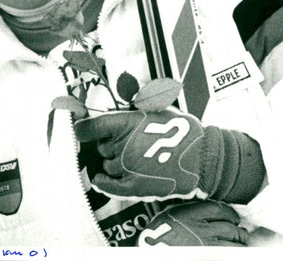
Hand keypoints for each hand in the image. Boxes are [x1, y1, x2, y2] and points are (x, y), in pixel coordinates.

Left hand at [74, 109, 206, 200]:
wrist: (205, 157)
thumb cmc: (181, 130)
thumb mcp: (155, 108)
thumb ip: (132, 105)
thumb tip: (114, 96)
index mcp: (126, 123)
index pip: (91, 127)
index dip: (81, 129)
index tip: (77, 129)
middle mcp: (123, 145)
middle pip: (100, 147)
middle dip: (109, 144)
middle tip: (127, 143)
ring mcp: (128, 167)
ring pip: (107, 164)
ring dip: (113, 162)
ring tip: (134, 158)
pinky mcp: (135, 186)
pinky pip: (108, 185)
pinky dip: (102, 181)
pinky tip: (100, 177)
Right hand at [138, 201, 247, 246]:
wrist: (151, 251)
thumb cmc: (155, 235)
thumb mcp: (169, 215)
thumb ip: (189, 211)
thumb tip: (209, 212)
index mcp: (190, 214)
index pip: (220, 210)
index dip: (230, 214)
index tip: (233, 218)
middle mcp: (201, 230)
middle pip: (231, 229)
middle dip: (239, 232)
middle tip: (241, 233)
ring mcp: (206, 247)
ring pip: (234, 245)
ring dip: (241, 245)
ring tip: (241, 245)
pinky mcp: (208, 257)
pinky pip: (228, 256)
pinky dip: (234, 254)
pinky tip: (233, 254)